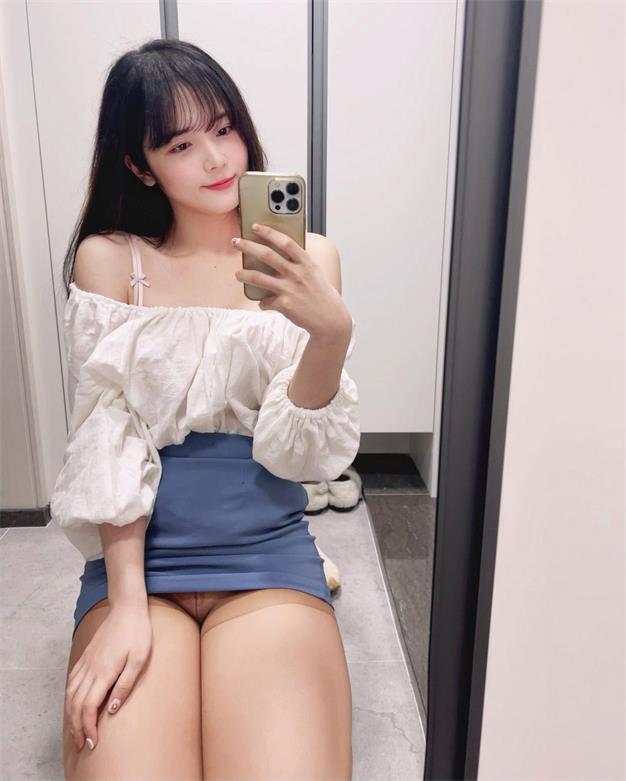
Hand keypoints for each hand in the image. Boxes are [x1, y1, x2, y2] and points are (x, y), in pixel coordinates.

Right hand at [64, 604, 152, 752]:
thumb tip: (111, 710)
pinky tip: (72, 702)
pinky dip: (69, 696)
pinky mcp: (86, 655)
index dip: (88, 727)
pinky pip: (71, 680)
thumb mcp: (139, 659)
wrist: (127, 608)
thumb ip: (125, 685)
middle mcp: (90, 669)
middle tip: (80, 744)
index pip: (88, 707)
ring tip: (75, 730)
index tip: (92, 742)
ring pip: (70, 694)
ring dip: (70, 715)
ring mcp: (86, 661)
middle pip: (75, 704)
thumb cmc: (137, 633)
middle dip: (76, 727)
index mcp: (104, 672)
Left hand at [232, 224, 350, 340]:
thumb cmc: (321, 294)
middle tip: (236, 242)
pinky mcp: (284, 305)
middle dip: (248, 246)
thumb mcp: (314, 273)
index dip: (269, 232)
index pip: (285, 242)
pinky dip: (263, 303)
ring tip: (238, 274)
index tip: (256, 226)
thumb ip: (299, 263)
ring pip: (258, 277)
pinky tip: (263, 303)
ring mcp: (289, 289)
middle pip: (267, 255)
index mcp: (306, 263)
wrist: (329, 318)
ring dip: (244, 274)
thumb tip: (279, 254)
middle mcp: (297, 273)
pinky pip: (265, 302)